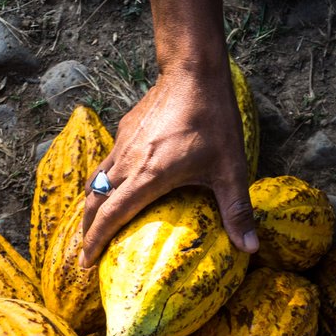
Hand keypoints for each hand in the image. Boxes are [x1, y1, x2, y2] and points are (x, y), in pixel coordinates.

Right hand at [80, 63, 258, 266]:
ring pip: (95, 182)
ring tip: (94, 224)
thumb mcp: (230, 169)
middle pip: (94, 203)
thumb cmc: (212, 119)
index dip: (95, 243)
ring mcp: (123, 146)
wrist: (193, 71)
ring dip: (91, 206)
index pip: (110, 217)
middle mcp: (127, 164)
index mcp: (147, 178)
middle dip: (87, 230)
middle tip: (86, 252)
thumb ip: (237, 210)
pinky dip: (101, 183)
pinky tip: (115, 187)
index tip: (86, 264)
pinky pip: (105, 164)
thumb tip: (249, 248)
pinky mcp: (125, 131)